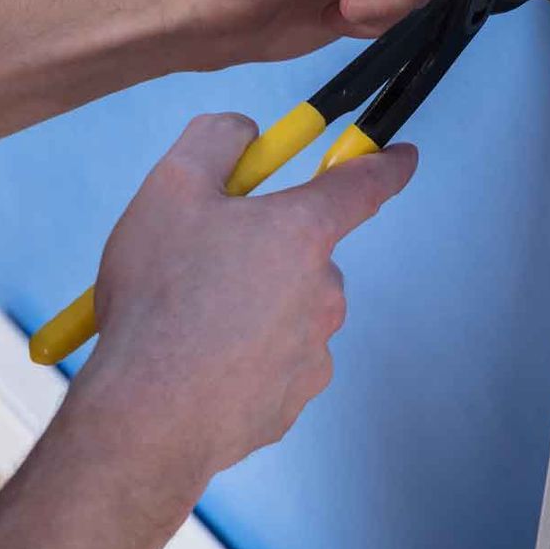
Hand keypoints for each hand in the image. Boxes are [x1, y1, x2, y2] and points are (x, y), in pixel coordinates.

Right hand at [67, 113, 417, 502]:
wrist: (148, 414)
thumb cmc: (161, 297)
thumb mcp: (170, 187)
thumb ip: (217, 140)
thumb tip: (245, 134)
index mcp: (304, 232)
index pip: (364, 184)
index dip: (383, 163)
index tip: (401, 157)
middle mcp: (324, 292)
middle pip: (303, 252)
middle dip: (261, 249)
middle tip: (199, 260)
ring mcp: (312, 353)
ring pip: (283, 310)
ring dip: (247, 307)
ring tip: (184, 322)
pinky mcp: (290, 403)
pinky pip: (270, 363)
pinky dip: (239, 358)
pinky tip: (194, 364)